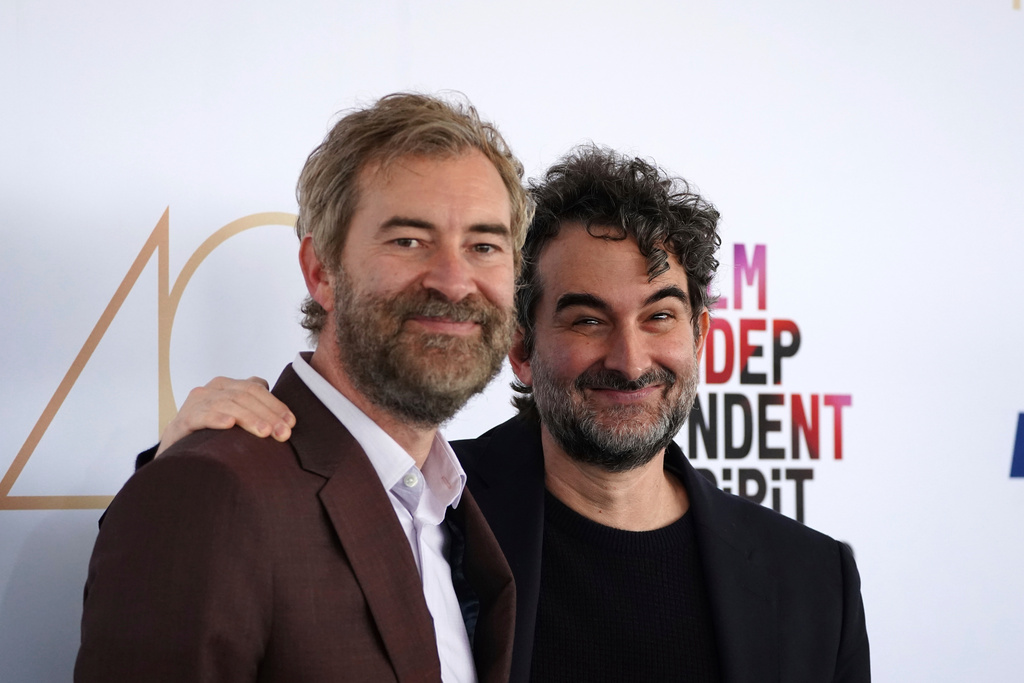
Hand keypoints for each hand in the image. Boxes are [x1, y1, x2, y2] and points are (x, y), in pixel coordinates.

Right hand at [155, 377, 295, 456]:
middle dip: (267, 415)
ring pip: (227, 404)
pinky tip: (229, 424)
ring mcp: (196, 402)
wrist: (176, 446)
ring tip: (265, 432)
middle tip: (283, 433)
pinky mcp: (183, 419)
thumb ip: (255, 408)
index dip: (275, 405)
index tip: (291, 423)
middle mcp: (212, 389)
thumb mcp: (235, 416)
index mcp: (227, 385)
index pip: (256, 388)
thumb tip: (287, 418)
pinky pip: (201, 416)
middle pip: (245, 396)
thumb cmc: (212, 431)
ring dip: (249, 418)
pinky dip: (216, 418)